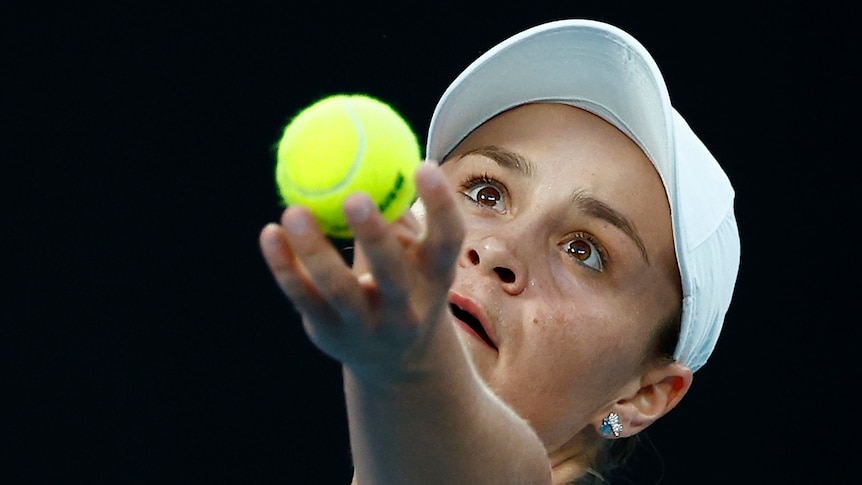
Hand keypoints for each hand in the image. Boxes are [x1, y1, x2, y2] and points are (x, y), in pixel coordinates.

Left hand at [259, 162, 463, 381]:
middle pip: (393, 275)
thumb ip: (399, 212)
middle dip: (375, 238)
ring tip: (294, 211)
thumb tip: (381, 148)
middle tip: (354, 197)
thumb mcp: (415, 254)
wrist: (396, 359)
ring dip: (315, 250)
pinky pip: (303, 297)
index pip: (448, 241)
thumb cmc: (404, 281)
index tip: (422, 165)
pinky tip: (269, 234)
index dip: (440, 205)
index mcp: (435, 278)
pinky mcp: (330, 333)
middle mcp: (406, 308)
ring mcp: (367, 326)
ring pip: (339, 290)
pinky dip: (285, 266)